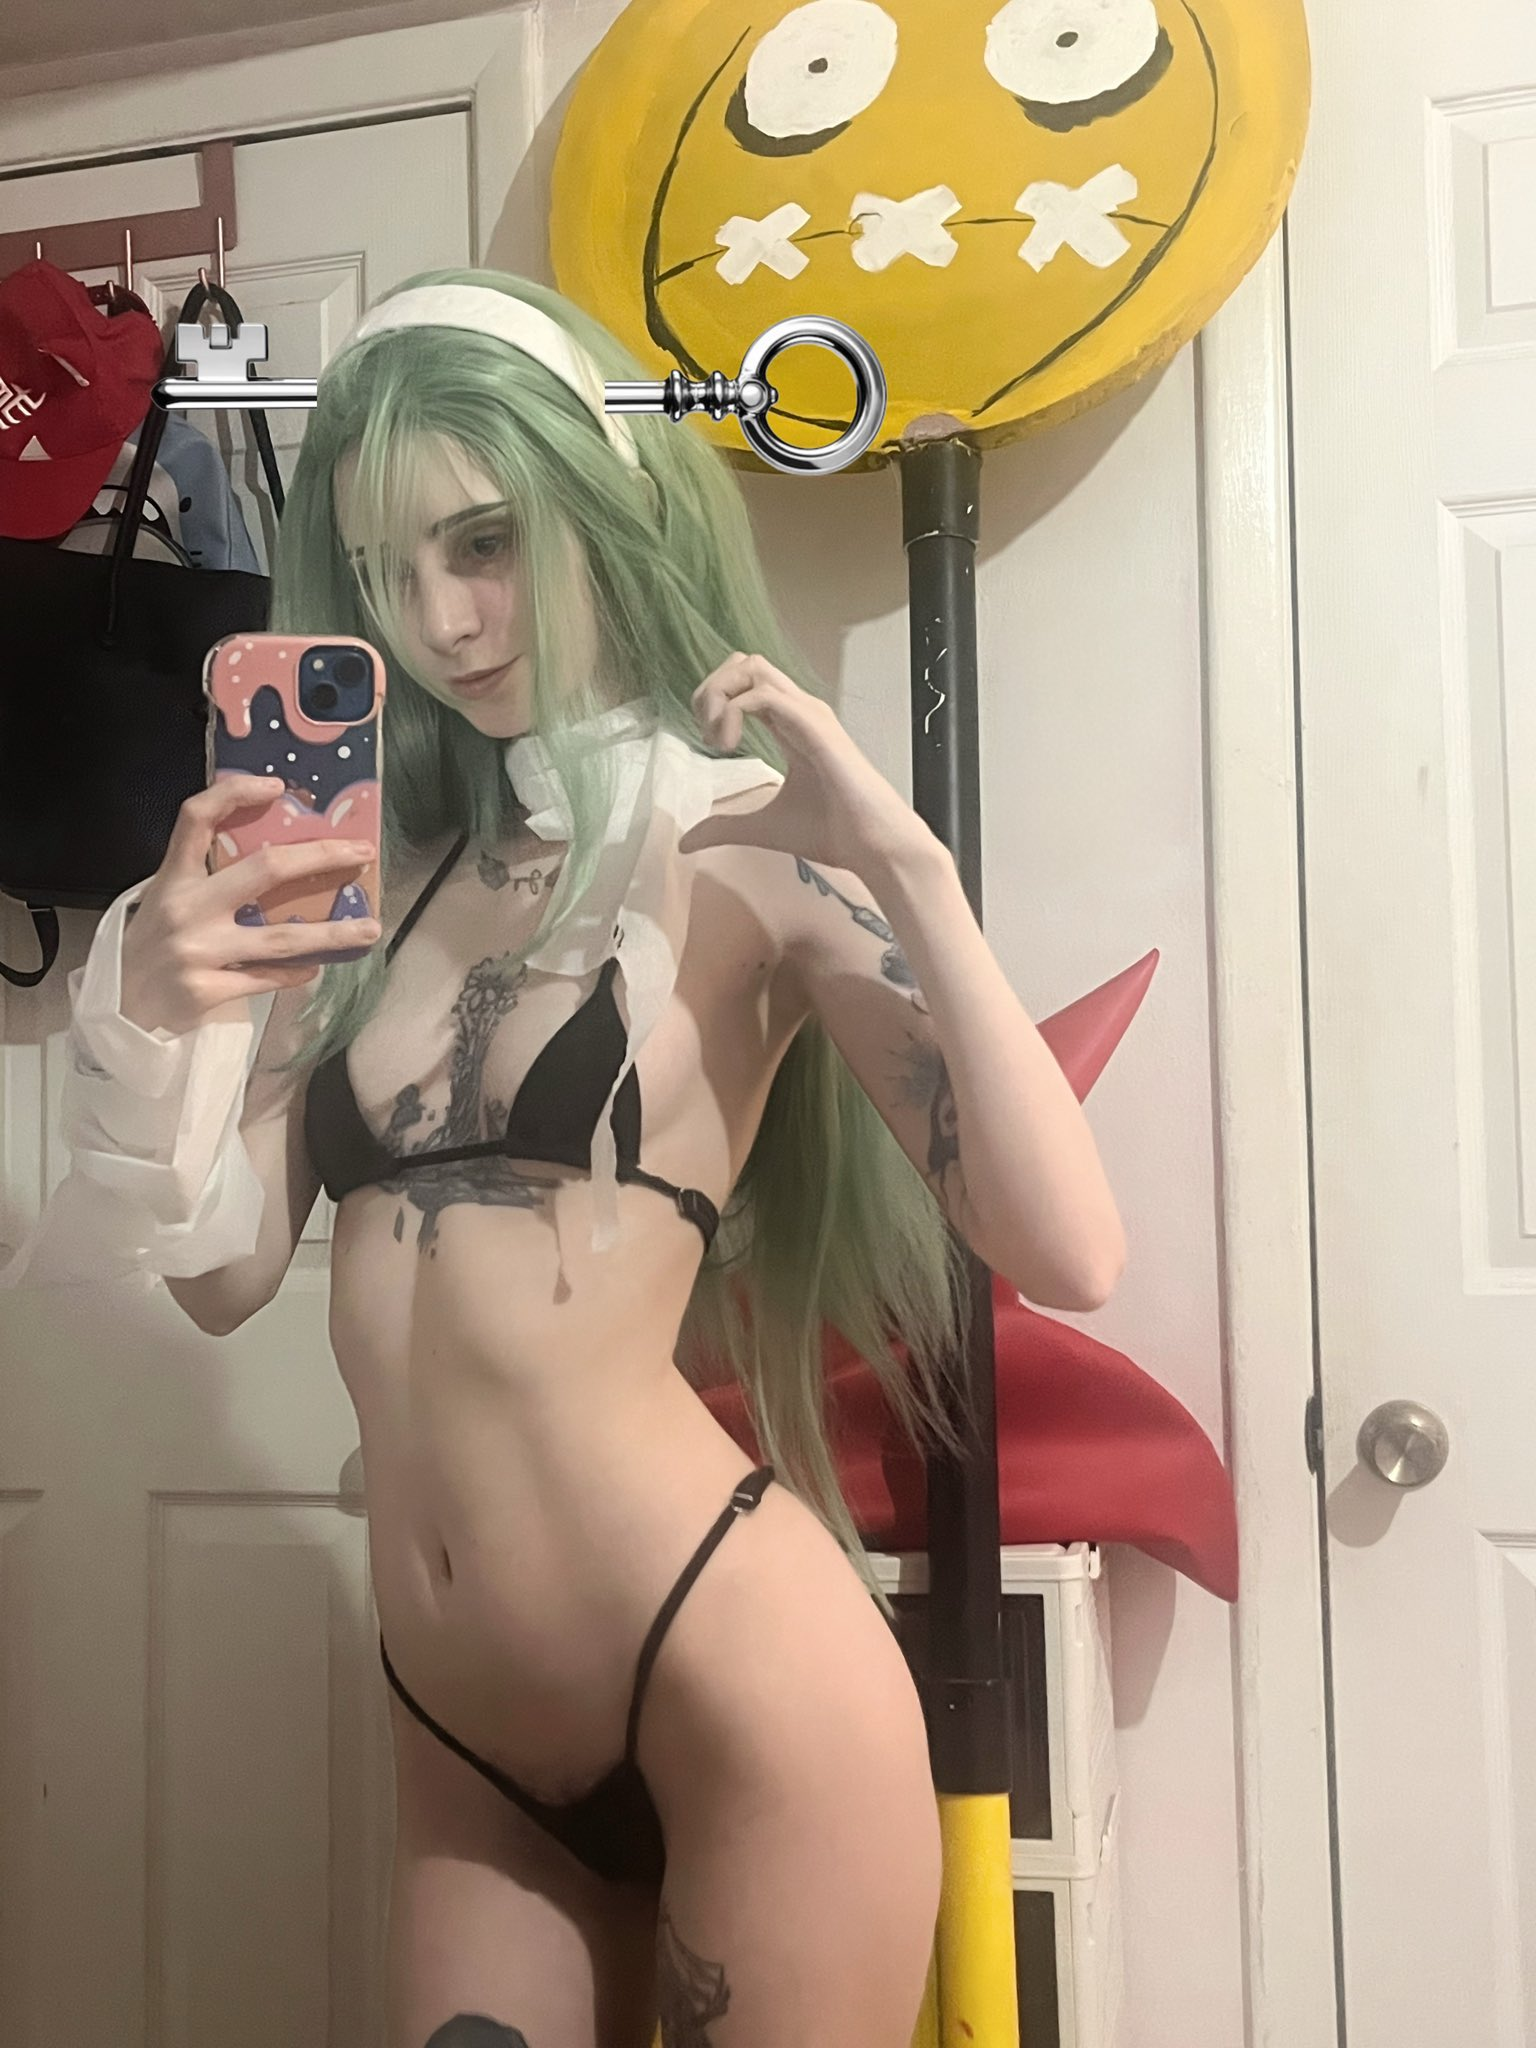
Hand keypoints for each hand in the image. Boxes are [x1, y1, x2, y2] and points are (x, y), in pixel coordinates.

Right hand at [119, 775, 383, 1035]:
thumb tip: (283, 860)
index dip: (234, 794)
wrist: (120, 1009)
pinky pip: (269, 978)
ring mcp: (198, 951)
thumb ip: (208, 877)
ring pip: (282, 937)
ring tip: (370, 928)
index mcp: (173, 879)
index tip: (277, 786)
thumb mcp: (169, 901)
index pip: (196, 819)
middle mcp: (186, 909)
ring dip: (333, 933)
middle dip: (320, 856)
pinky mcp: (208, 990)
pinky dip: (298, 972)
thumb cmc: (155, 946)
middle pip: (264, 870)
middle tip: (362, 851)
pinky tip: (317, 967)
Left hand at [678, 654, 935, 876]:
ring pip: (752, 666)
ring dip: (721, 694)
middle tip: (708, 733)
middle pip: (745, 662)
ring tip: (718, 738)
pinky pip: (760, 695)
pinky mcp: (812, 723)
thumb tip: (687, 841)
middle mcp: (799, 710)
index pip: (746, 683)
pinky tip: (730, 745)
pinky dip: (733, 712)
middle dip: (712, 689)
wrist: (873, 843)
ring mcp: (807, 713)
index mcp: (791, 725)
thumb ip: (725, 827)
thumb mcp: (762, 828)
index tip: (712, 743)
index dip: (716, 700)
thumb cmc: (833, 832)